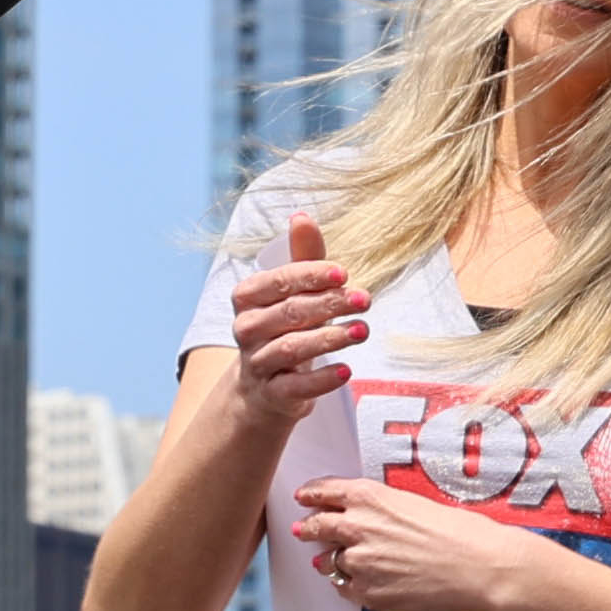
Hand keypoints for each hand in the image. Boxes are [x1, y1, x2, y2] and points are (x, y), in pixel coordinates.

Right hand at [226, 218, 367, 431]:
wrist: (263, 389)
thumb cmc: (284, 329)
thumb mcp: (292, 294)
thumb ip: (302, 259)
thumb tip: (302, 216)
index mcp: (247, 296)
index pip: (278, 281)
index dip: (311, 275)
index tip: (345, 272)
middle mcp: (246, 328)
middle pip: (289, 313)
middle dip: (329, 304)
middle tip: (365, 299)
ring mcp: (256, 363)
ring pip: (291, 348)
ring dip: (330, 338)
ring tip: (363, 331)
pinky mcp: (272, 394)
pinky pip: (295, 387)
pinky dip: (320, 380)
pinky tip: (346, 371)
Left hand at [293, 476, 553, 610]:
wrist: (484, 568)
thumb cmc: (462, 531)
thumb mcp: (414, 504)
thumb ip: (380, 511)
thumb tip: (364, 519)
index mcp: (369, 498)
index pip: (325, 492)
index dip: (312, 495)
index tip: (304, 498)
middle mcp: (357, 528)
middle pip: (317, 527)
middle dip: (309, 529)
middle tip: (304, 531)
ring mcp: (360, 564)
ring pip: (329, 563)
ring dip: (331, 562)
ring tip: (332, 563)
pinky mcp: (371, 594)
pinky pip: (348, 590)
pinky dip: (351, 586)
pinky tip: (361, 584)